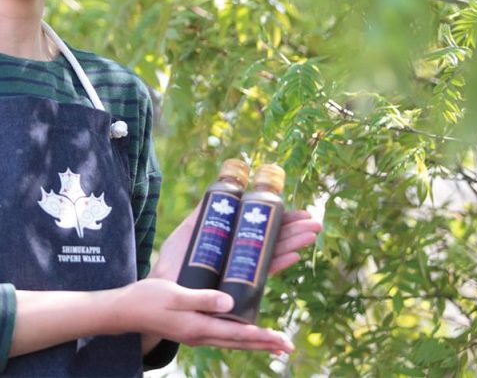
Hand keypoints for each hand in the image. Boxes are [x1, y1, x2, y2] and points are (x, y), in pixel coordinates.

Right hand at [109, 278, 294, 353]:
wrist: (125, 311)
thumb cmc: (147, 299)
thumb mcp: (174, 294)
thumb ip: (202, 298)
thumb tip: (230, 303)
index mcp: (199, 327)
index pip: (238, 334)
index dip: (262, 336)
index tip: (281, 339)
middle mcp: (201, 335)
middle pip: (240, 342)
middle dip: (265, 343)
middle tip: (288, 346)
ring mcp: (197, 334)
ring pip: (233, 340)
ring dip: (255, 341)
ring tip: (274, 343)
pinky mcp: (193, 328)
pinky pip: (223, 335)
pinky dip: (239, 334)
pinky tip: (245, 331)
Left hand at [151, 207, 325, 282]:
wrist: (161, 284)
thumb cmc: (174, 260)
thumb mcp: (190, 232)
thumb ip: (204, 214)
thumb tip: (217, 189)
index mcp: (234, 242)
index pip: (264, 229)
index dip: (282, 220)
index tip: (299, 211)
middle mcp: (241, 257)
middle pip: (274, 241)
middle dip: (295, 231)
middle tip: (314, 222)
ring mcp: (241, 271)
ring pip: (273, 255)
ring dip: (294, 245)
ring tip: (311, 234)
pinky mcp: (237, 286)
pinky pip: (262, 275)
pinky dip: (278, 265)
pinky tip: (293, 255)